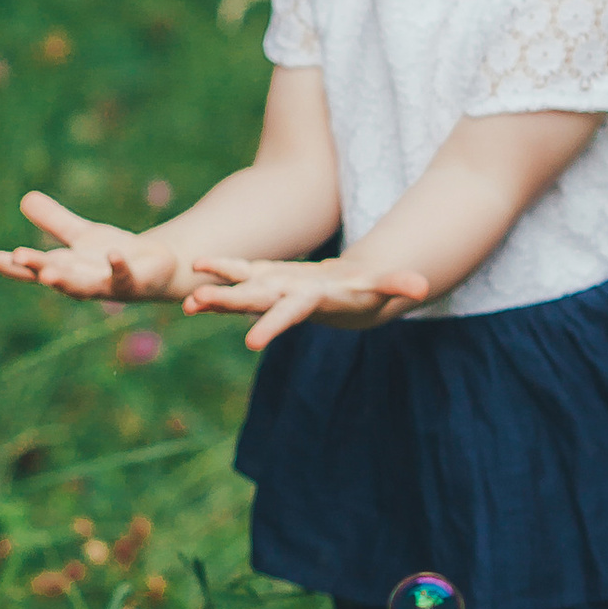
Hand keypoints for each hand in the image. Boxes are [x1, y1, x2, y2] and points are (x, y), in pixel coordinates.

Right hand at [0, 192, 190, 301]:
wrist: (159, 270)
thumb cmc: (115, 256)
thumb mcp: (82, 235)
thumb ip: (54, 221)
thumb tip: (25, 199)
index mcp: (62, 268)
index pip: (25, 267)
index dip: (1, 261)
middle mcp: (79, 281)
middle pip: (49, 276)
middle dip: (33, 268)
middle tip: (15, 257)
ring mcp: (105, 285)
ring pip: (81, 287)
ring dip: (65, 282)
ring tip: (50, 274)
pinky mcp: (133, 282)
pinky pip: (123, 276)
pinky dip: (116, 266)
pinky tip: (112, 253)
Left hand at [181, 256, 430, 349]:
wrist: (347, 299)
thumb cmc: (365, 290)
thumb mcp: (381, 285)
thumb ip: (398, 284)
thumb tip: (422, 286)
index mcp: (310, 302)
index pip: (288, 314)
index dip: (271, 325)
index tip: (250, 342)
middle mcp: (285, 299)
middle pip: (252, 302)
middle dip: (225, 303)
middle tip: (192, 304)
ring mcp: (273, 289)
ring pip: (240, 290)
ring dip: (214, 293)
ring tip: (185, 299)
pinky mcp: (267, 276)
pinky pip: (240, 272)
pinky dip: (221, 271)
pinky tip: (196, 266)